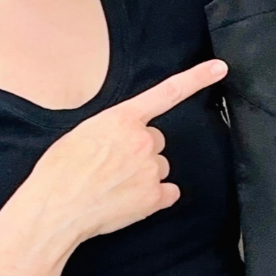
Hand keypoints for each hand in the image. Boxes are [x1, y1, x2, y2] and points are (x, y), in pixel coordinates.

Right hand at [27, 59, 227, 243]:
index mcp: (122, 119)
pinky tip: (129, 201)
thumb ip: (111, 129)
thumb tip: (119, 140)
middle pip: (156, 141)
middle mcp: (143, 140)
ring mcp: (151, 169)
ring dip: (145, 175)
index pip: (167, 92)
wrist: (56, 208)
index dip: (196, 78)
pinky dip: (154, 198)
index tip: (219, 68)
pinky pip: (168, 193)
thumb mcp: (82, 134)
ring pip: (160, 168)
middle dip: (141, 151)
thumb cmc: (59, 172)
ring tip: (115, 186)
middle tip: (113, 166)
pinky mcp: (154, 197)